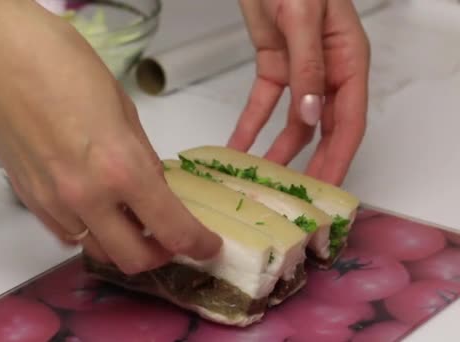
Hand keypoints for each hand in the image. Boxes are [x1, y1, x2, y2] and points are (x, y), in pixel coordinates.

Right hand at [0, 1, 221, 273]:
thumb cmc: (60, 64)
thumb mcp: (123, 108)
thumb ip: (141, 157)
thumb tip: (155, 187)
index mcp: (121, 169)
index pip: (171, 230)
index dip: (197, 244)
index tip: (206, 245)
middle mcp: (86, 198)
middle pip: (133, 260)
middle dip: (160, 255)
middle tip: (170, 237)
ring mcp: (53, 204)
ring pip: (97, 251)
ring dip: (122, 243)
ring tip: (132, 219)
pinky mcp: (29, 201)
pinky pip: (68, 235)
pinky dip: (90, 232)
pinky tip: (96, 209)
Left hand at [228, 0, 369, 184]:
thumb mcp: (302, 17)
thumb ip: (308, 67)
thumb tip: (311, 117)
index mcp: (348, 60)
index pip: (349, 121)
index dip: (338, 159)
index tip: (325, 190)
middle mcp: (328, 70)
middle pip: (324, 128)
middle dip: (310, 164)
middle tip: (294, 198)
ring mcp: (301, 69)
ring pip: (293, 122)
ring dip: (277, 151)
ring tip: (260, 180)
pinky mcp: (274, 64)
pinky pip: (264, 103)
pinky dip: (250, 125)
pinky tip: (237, 146)